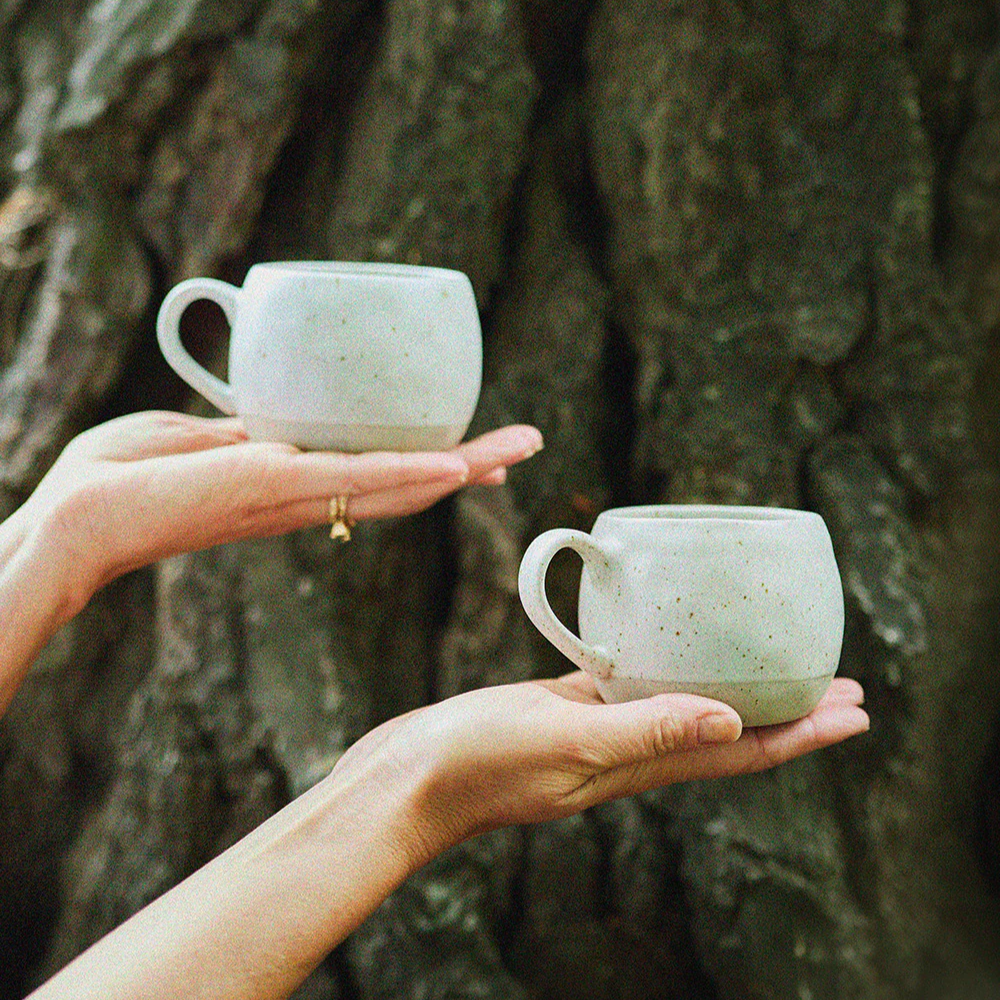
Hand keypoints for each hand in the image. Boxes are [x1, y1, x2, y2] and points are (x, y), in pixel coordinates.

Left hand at [4, 410, 542, 613]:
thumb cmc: (121, 478)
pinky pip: (358, 480)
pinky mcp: (278, 487)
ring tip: (518, 450)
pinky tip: (459, 465)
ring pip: (399, 482)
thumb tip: (274, 414)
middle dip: (470, 465)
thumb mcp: (197, 437)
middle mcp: (310, 498)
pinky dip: (412, 472)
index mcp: (295, 484)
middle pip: (406, 481)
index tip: (475, 453)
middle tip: (525, 446)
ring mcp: (298, 495)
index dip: (432, 465)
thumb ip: (246, 430)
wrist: (78, 519)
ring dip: (464, 466)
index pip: (378, 474)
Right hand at [334, 673, 868, 853]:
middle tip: (840, 685)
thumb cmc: (475, 764)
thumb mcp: (563, 741)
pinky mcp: (563, 707)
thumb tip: (731, 719)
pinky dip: (667, 666)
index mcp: (635, 764)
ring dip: (735, 687)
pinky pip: (633, 683)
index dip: (803, 733)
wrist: (405, 779)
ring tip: (770, 662)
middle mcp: (627, 750)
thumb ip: (643, 731)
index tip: (856, 710)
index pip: (740, 750)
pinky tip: (671, 643)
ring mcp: (595, 729)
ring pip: (685, 704)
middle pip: (728, 729)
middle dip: (787, 711)